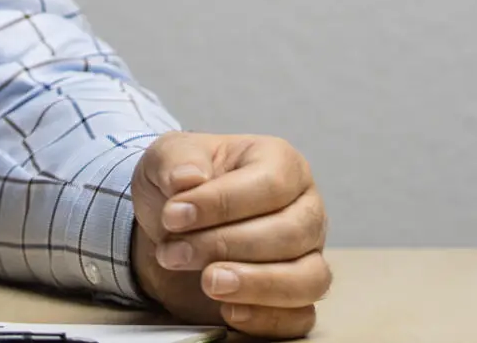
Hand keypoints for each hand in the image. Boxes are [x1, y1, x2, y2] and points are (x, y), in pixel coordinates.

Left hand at [132, 132, 329, 338]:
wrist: (169, 231)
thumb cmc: (180, 187)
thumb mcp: (167, 158)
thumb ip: (176, 162)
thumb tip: (188, 178)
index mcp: (282, 163)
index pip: (271, 184)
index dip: (222, 202)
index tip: (173, 216)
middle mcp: (304, 208)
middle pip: (291, 232)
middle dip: (225, 245)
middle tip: (175, 252)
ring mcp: (307, 255)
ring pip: (309, 278)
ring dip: (256, 285)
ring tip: (209, 283)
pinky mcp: (294, 298)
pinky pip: (300, 317)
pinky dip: (266, 319)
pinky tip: (228, 310)